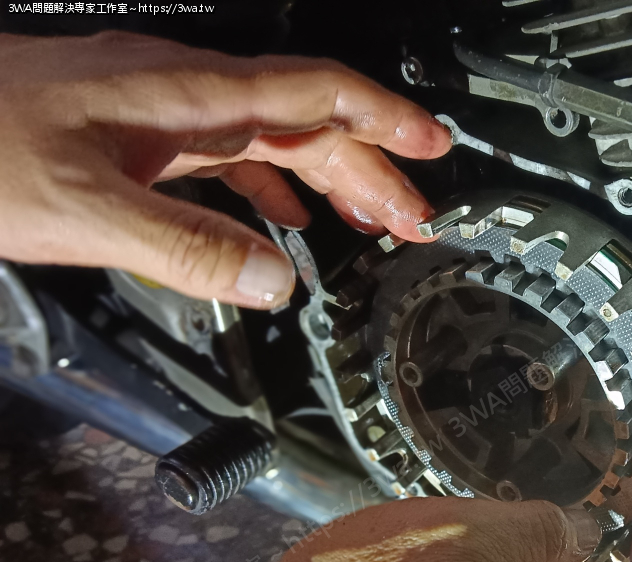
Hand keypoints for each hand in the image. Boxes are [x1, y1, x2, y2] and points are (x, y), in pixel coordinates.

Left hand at [0, 32, 450, 308]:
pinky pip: (229, 157)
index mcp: (189, 99)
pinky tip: (286, 220)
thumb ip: (187, 248)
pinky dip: (271, 189)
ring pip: (272, 140)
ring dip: (329, 180)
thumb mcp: (83, 212)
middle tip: (416, 220)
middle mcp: (185, 95)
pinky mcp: (138, 135)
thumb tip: (278, 282)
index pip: (313, 94)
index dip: (382, 119)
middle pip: (305, 122)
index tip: (434, 146)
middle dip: (370, 168)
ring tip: (371, 223)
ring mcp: (162, 113)